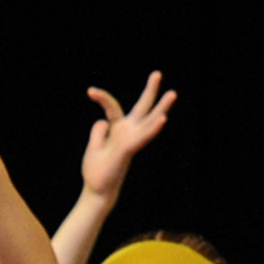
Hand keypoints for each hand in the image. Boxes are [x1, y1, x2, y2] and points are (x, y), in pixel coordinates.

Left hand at [80, 70, 174, 197]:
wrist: (97, 191)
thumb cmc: (97, 170)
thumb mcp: (93, 146)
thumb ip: (99, 131)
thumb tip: (103, 120)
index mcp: (116, 130)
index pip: (112, 109)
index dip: (103, 98)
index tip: (90, 91)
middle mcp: (127, 133)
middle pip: (140, 109)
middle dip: (149, 91)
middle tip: (157, 73)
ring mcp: (130, 141)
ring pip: (148, 121)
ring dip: (161, 107)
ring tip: (173, 93)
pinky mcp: (128, 150)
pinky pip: (142, 138)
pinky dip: (152, 129)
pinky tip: (163, 119)